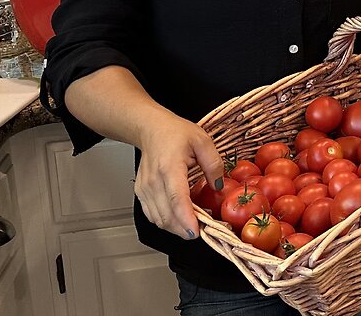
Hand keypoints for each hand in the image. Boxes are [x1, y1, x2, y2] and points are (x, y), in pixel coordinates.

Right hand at [133, 112, 223, 239]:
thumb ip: (214, 164)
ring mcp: (144, 189)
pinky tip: (179, 221)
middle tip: (203, 232)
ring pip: (158, 219)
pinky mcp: (141, 194)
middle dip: (184, 229)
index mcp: (170, 168)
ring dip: (175, 228)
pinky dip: (166, 223)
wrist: (151, 129)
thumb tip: (219, 186)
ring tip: (194, 227)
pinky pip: (152, 215)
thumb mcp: (203, 141)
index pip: (176, 199)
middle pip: (166, 215)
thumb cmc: (175, 133)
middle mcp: (153, 181)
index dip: (186, 219)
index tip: (196, 232)